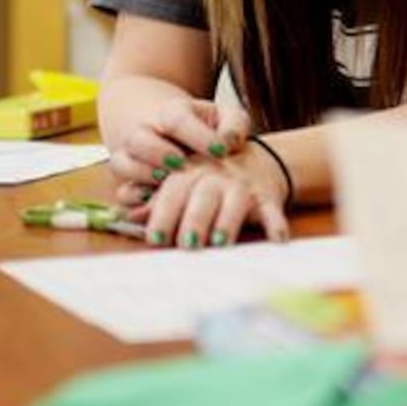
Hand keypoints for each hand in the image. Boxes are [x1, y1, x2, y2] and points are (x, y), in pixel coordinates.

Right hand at [108, 98, 251, 203]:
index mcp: (172, 113)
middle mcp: (146, 133)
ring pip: (122, 163)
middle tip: (182, 164)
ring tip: (165, 182)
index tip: (222, 151)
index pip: (176, 119)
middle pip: (138, 139)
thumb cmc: (208, 130)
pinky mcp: (129, 184)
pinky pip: (121, 192)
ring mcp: (133, 159)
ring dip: (142, 174)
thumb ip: (234, 123)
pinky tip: (153, 203)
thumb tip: (229, 140)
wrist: (179, 137)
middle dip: (158, 153)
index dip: (198, 135)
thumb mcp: (226, 117)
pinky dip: (133, 199)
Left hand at [130, 145, 290, 247]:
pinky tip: (277, 239)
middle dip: (195, 219)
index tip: (154, 238)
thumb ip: (158, 201)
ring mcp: (243, 186)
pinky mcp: (267, 196)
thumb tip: (129, 217)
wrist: (259, 160)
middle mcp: (217, 176)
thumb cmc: (212, 178)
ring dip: (228, 222)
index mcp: (191, 172)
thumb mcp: (183, 182)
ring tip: (220, 243)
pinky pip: (272, 210)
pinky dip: (276, 224)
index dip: (163, 213)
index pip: (174, 191)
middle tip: (187, 244)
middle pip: (203, 197)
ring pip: (235, 202)